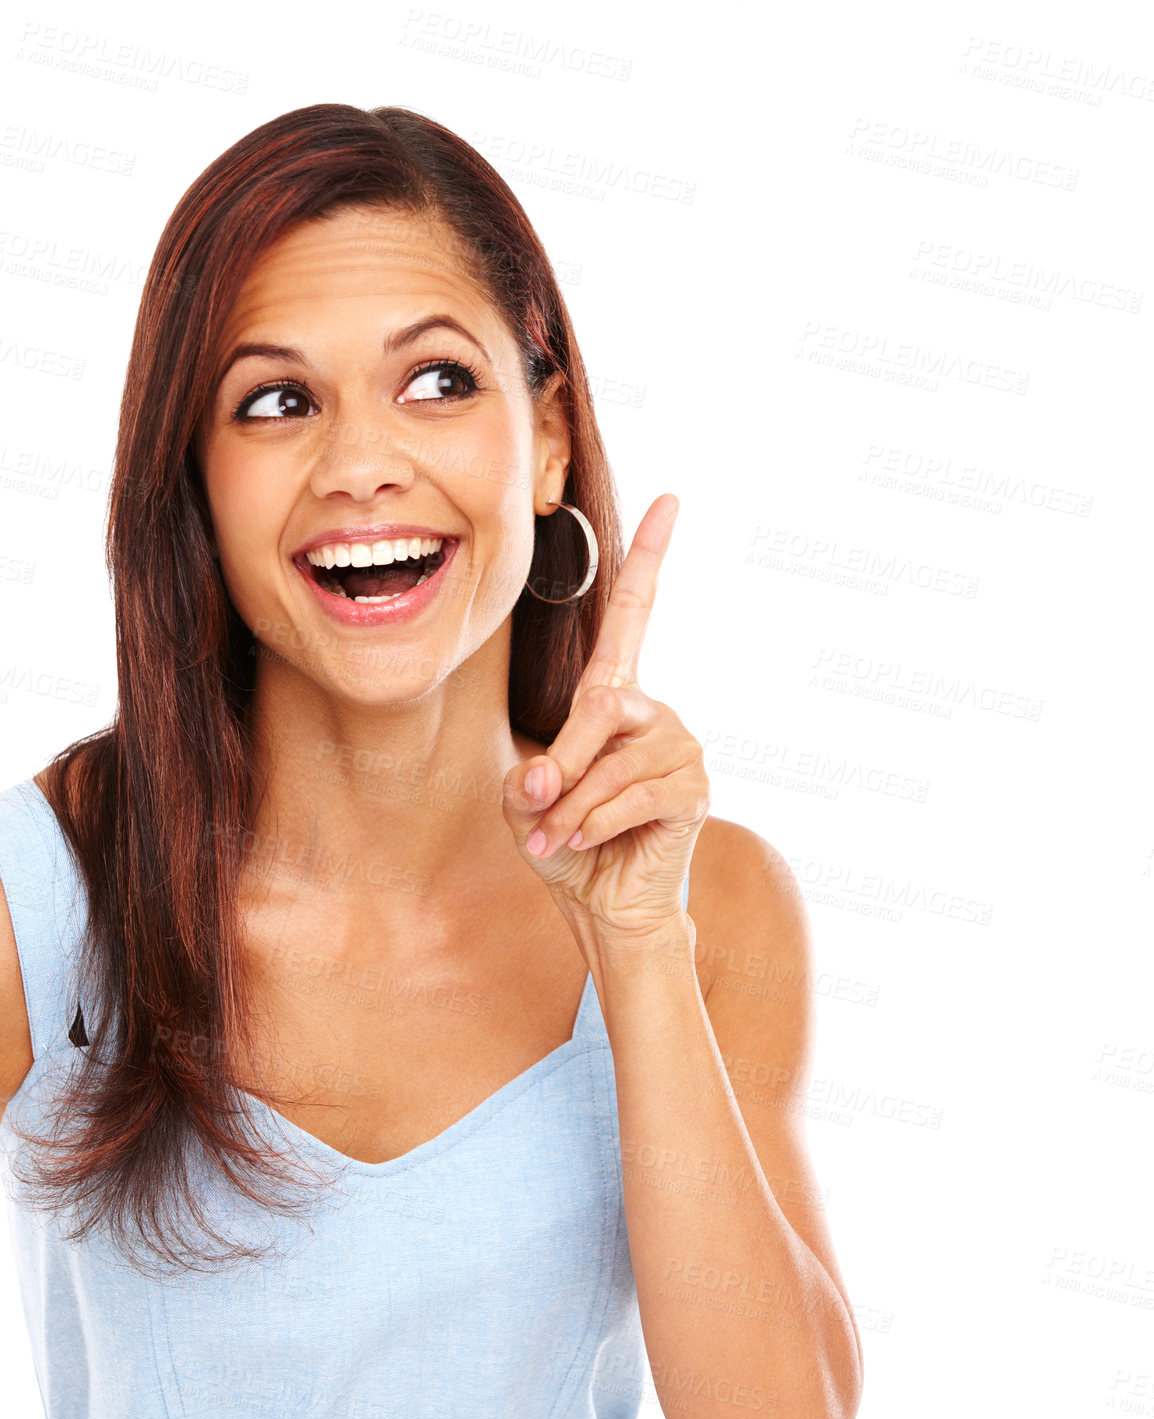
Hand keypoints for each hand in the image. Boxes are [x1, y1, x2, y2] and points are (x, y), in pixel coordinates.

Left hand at [503, 495, 709, 939]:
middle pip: (602, 706)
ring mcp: (681, 748)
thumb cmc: (565, 841)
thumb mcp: (526, 802)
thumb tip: (547, 778)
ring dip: (574, 806)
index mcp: (614, 698)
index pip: (635, 614)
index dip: (649, 557)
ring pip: (614, 759)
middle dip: (562, 760)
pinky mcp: (693, 791)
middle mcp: (654, 712)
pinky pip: (634, 795)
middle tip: (536, 807)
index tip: (670, 500)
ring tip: (559, 838)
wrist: (604, 903)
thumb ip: (530, 778)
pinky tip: (587, 843)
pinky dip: (597, 823)